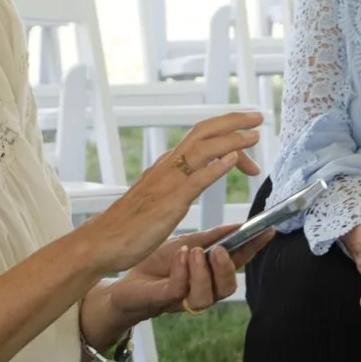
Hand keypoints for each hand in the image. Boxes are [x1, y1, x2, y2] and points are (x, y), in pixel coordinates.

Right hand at [80, 111, 263, 272]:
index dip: (227, 131)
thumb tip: (196, 176)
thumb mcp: (159, 197)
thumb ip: (178, 184)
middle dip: (233, 122)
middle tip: (258, 118)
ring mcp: (167, 182)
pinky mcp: (169, 202)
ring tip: (254, 136)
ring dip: (231, 140)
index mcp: (167, 166)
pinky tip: (233, 160)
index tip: (249, 136)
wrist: (101, 243)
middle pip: (203, 132)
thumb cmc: (129, 225)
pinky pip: (196, 179)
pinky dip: (216, 166)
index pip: (200, 137)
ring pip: (203, 150)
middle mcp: (167, 167)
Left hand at [119, 224, 259, 318]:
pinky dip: (183, 271)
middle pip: (228, 287)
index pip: (239, 262)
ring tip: (194, 252)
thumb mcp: (186, 243)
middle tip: (219, 249)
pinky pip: (180, 290)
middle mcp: (204, 289)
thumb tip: (237, 226)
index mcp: (212, 273)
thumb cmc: (158, 265)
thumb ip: (211, 238)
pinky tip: (180, 256)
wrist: (126, 281)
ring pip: (207, 295)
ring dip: (203, 272)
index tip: (266, 231)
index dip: (254, 248)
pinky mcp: (165, 301)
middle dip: (227, 268)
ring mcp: (185, 298)